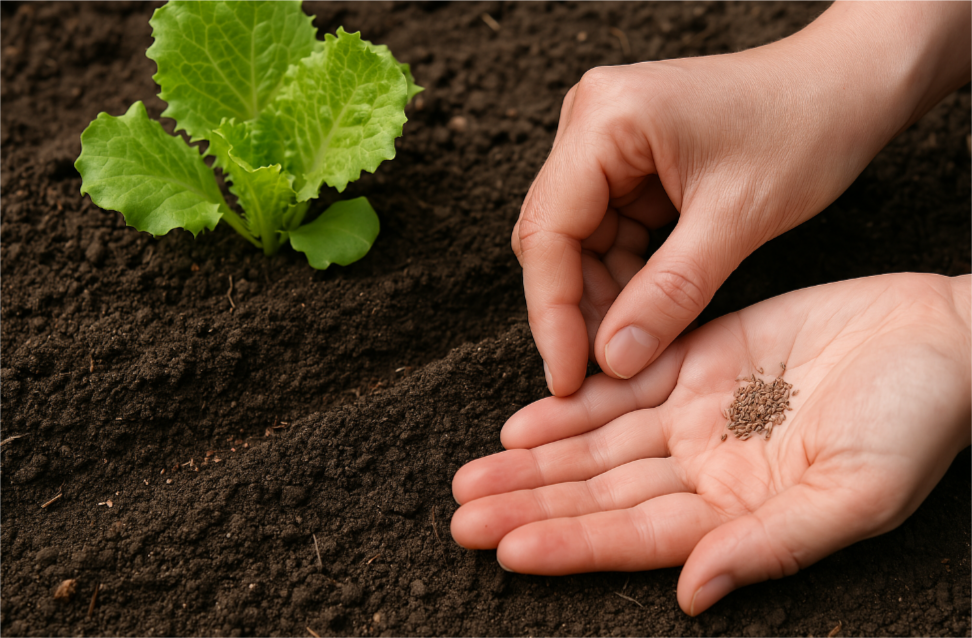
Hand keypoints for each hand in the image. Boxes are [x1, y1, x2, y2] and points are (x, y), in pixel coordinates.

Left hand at [451, 274, 971, 614]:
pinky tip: (523, 422)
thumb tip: (692, 595)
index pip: (633, 536)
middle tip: (461, 513)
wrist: (941, 337)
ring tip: (472, 475)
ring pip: (596, 445)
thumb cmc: (916, 422)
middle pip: (598, 494)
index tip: (506, 548)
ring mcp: (696, 415)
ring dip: (535, 461)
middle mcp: (703, 470)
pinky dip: (572, 404)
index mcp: (735, 511)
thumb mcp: (856, 494)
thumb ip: (772, 544)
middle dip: (530, 505)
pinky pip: (622, 387)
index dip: (570, 542)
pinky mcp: (697, 360)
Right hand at [516, 0, 971, 395]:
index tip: (567, 377)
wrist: (845, 84)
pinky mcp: (625, 162)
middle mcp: (589, 122)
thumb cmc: (805, 127)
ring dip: (603, 299)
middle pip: (555, 238)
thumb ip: (669, 293)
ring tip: (632, 349)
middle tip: (599, 375)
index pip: (548, 231)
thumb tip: (611, 361)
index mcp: (605, 118)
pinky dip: (625, 278)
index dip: (552, 312)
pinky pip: (607, 234)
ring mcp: (604, 142)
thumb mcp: (738, 219)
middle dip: (577, 310)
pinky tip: (648, 314)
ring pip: (578, 243)